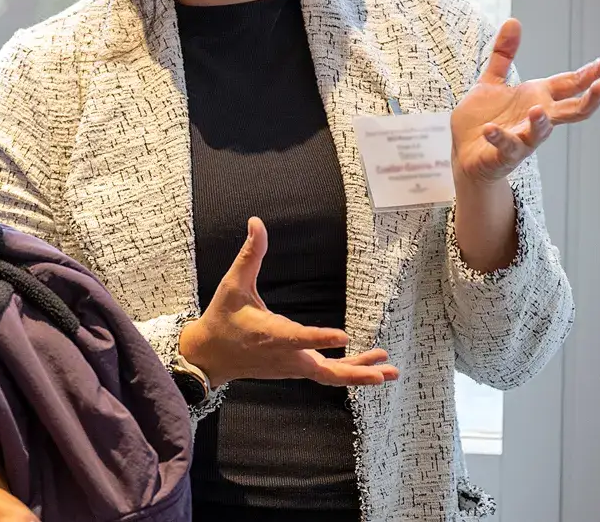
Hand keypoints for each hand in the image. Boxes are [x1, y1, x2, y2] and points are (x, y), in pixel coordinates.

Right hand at [178, 217, 398, 387]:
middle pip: (325, 371)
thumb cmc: (222, 318)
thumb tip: (256, 222)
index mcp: (271, 334)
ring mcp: (292, 366)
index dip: (320, 338)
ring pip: (331, 376)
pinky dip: (350, 371)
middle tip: (382, 372)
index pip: (298, 338)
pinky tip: (372, 366)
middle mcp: (286, 355)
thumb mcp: (232, 285)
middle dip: (355, 371)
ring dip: (360, 372)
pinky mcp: (296, 369)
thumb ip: (249, 254)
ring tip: (389, 370)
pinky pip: (327, 374)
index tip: (343, 336)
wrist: (210, 356)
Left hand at [451, 19, 599, 191]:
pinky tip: (490, 129)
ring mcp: (522, 138)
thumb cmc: (484, 118)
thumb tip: (513, 20)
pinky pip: (505, 146)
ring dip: (540, 122)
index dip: (593, 70)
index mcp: (538, 97)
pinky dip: (499, 137)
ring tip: (537, 109)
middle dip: (589, 99)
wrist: (465, 154)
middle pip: (572, 111)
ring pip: (540, 132)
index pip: (572, 83)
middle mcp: (536, 118)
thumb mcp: (492, 81)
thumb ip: (504, 54)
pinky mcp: (503, 154)